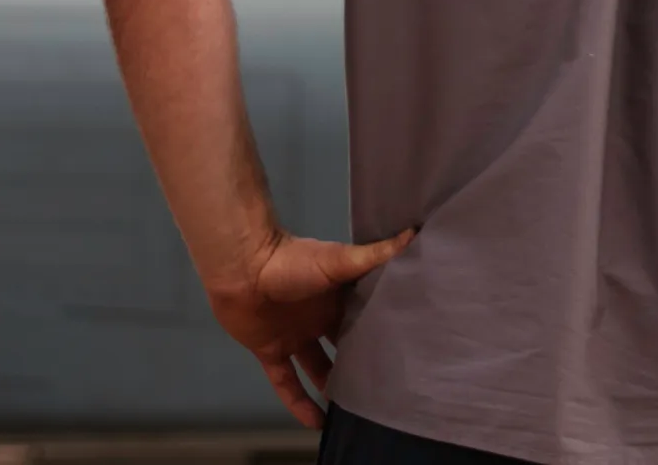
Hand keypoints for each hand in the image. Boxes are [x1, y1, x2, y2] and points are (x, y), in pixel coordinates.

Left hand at [205, 228, 414, 426]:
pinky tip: (317, 424)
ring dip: (333, 385)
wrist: (242, 269)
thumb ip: (375, 254)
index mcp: (338, 295)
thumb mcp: (340, 259)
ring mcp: (295, 336)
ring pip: (319, 367)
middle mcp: (319, 317)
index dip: (382, 327)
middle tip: (386, 381)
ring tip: (356, 406)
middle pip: (344, 342)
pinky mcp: (272, 351)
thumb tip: (415, 234)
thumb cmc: (293, 261)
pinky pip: (287, 383)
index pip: (365, 314)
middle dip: (361, 358)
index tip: (407, 343)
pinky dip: (299, 403)